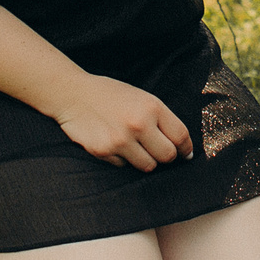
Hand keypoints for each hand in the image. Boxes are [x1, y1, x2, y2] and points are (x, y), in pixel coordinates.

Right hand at [52, 74, 192, 171]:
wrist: (73, 94)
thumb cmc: (110, 95)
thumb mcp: (141, 98)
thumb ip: (161, 119)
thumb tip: (182, 146)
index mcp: (152, 107)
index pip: (180, 136)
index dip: (186, 148)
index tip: (185, 153)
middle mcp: (139, 124)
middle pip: (168, 156)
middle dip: (166, 156)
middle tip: (157, 150)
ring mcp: (121, 140)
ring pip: (148, 166)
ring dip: (144, 159)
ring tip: (133, 145)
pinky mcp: (104, 151)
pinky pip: (124, 166)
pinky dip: (123, 159)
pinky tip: (114, 143)